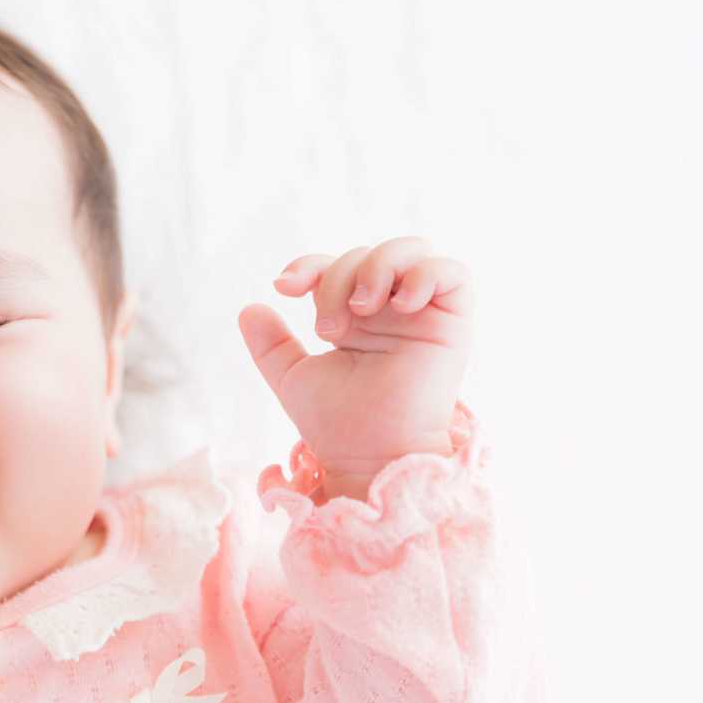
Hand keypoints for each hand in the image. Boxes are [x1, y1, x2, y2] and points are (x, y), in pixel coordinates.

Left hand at [236, 235, 473, 497]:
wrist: (366, 453)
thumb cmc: (335, 422)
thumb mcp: (292, 375)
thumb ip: (271, 343)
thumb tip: (248, 307)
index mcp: (357, 316)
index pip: (337, 264)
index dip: (309, 264)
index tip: (284, 287)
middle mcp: (391, 310)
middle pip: (367, 255)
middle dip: (338, 279)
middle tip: (329, 329)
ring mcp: (424, 314)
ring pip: (412, 249)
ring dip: (377, 267)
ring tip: (360, 310)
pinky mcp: (454, 324)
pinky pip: (454, 272)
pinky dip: (425, 274)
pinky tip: (400, 305)